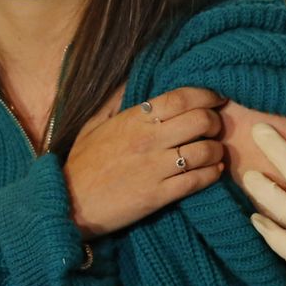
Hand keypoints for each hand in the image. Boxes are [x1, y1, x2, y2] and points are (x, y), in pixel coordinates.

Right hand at [65, 87, 226, 237]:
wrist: (68, 205)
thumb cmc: (81, 165)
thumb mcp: (92, 125)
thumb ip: (114, 101)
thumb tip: (130, 80)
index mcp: (133, 119)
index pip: (180, 98)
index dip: (206, 94)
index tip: (216, 97)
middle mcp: (148, 140)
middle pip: (200, 120)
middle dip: (215, 122)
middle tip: (214, 127)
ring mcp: (155, 168)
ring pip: (205, 151)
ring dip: (216, 150)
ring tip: (214, 152)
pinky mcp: (159, 196)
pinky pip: (198, 180)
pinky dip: (212, 174)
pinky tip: (213, 171)